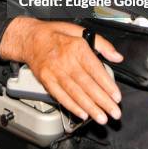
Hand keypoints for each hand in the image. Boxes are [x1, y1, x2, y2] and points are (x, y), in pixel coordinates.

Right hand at [0, 17, 123, 123]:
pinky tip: (82, 114)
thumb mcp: (80, 30)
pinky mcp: (46, 80)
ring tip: (101, 117)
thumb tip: (117, 56)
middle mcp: (65, 60)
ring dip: (90, 107)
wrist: (30, 38)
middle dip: (102, 101)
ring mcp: (54, 71)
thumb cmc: (55, 34)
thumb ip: (102, 43)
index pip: (95, 69)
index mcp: (76, 47)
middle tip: (114, 112)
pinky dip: (72, 106)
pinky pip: (60, 95)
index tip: (116, 96)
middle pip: (87, 84)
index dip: (107, 84)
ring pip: (75, 92)